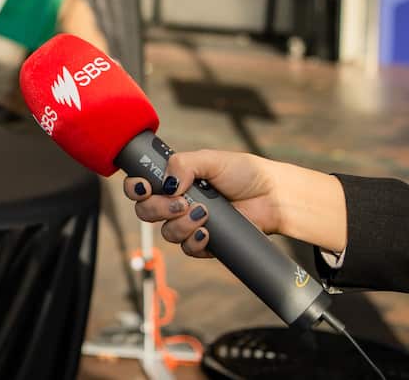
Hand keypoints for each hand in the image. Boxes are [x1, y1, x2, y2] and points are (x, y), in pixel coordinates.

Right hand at [121, 149, 346, 258]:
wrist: (273, 197)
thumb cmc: (244, 173)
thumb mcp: (211, 159)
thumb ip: (183, 164)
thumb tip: (167, 185)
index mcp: (173, 180)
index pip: (140, 186)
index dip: (135, 188)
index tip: (145, 187)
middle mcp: (176, 202)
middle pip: (145, 212)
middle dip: (158, 209)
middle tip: (181, 203)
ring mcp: (189, 224)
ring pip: (166, 233)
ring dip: (181, 225)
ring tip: (204, 215)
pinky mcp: (205, 243)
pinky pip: (188, 249)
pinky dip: (195, 242)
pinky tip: (209, 233)